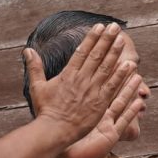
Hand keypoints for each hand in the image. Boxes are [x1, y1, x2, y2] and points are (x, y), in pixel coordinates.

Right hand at [25, 24, 138, 157]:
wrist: (55, 130)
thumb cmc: (45, 111)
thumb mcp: (37, 87)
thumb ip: (34, 67)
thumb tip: (27, 50)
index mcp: (68, 74)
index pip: (82, 51)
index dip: (92, 38)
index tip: (99, 26)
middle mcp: (81, 79)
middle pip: (97, 55)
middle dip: (106, 40)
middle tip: (115, 27)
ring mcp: (92, 90)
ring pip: (106, 68)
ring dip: (115, 53)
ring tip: (122, 40)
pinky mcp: (100, 103)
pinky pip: (113, 86)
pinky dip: (122, 75)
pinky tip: (130, 65)